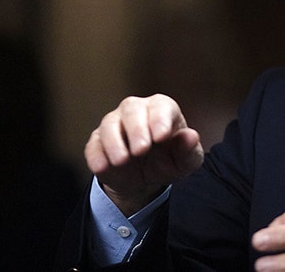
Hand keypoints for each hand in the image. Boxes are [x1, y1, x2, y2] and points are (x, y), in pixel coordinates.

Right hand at [85, 94, 203, 215]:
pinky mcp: (98, 142)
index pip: (161, 106)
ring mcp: (115, 124)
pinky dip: (96, 156)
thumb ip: (189, 149)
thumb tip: (191, 136)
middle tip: (142, 150)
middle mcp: (137, 111)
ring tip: (123, 160)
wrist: (144, 179)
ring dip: (114, 142)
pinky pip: (93, 144)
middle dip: (136, 129)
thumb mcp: (184, 161)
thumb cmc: (168, 161)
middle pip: (132, 109)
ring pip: (109, 124)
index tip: (162, 136)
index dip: (160, 119)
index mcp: (162, 110)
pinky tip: (103, 167)